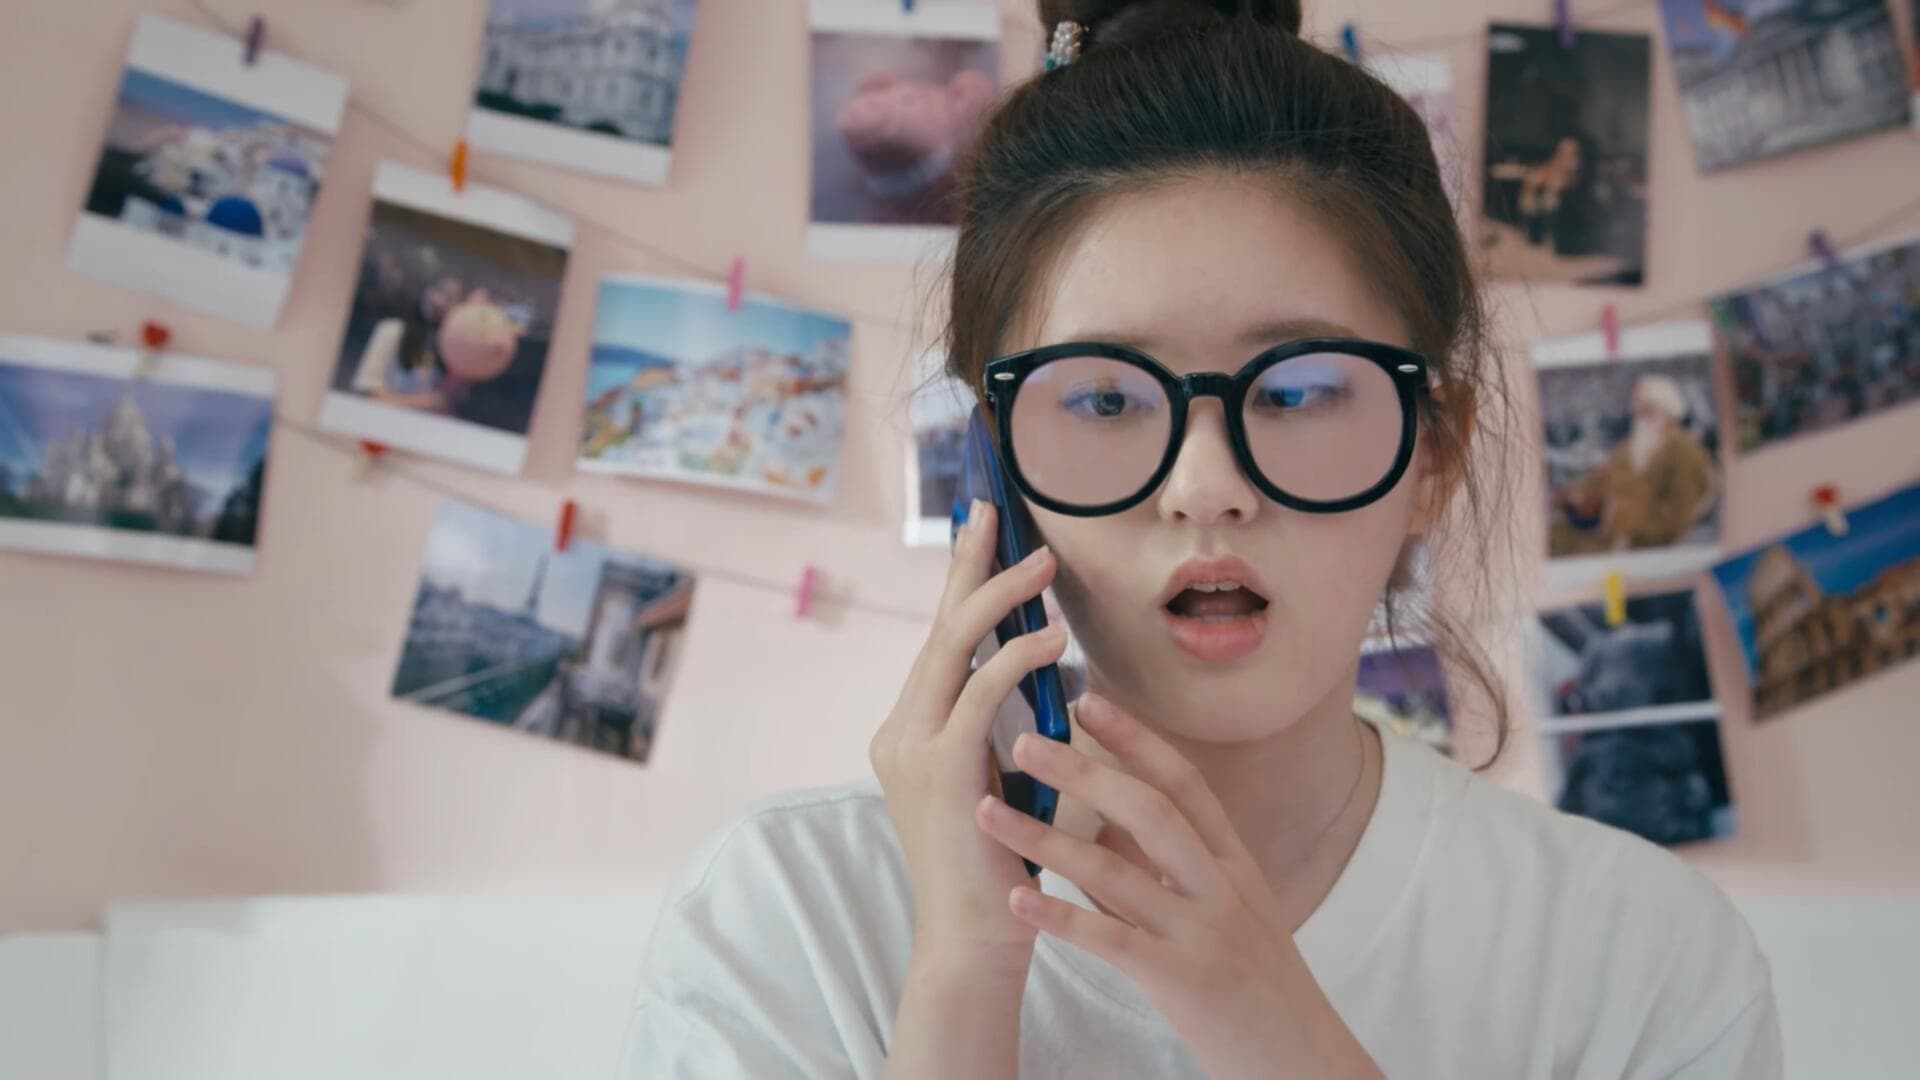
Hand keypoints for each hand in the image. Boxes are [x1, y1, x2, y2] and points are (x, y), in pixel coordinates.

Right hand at [869, 499, 1067, 971]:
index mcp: (912, 729)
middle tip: (996, 509)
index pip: (941, 639)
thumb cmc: (1002, 864)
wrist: (974, 940)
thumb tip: (1047, 660)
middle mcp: (900, 729)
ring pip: (953, 646)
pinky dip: (1015, 659)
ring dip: (1003, 599)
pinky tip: (1053, 639)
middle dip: (970, 563)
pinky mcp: (939, 770)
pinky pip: (979, 694)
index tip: (986, 528)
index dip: (963, 580)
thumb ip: (1008, 722)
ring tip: (1045, 566)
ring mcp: (913, 748)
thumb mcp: (1004, 776)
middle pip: (938, 625)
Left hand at [975, 694, 1382, 1079]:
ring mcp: (1204, 933)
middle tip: (1025, 738)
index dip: (1135, 739)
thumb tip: (1103, 823)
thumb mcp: (1227, 914)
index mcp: (1234, 865)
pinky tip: (1015, 899)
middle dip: (1084, 770)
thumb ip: (1166, 870)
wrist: (1305, 1061)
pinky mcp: (1184, 982)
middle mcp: (1222, 888)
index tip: (1087, 701)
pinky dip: (1060, 916)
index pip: (1184, 784)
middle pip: (1149, 811)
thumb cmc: (1259, 989)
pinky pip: (1112, 940)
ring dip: (1046, 837)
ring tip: (988, 809)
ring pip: (1117, 871)